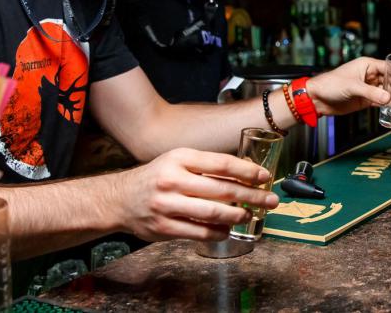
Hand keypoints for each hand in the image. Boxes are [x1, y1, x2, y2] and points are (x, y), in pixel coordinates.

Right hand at [116, 147, 278, 242]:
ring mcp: (168, 205)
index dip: (247, 171)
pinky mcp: (165, 228)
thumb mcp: (177, 161)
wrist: (120, 198)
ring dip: (237, 216)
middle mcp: (173, 180)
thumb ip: (205, 166)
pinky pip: (200, 232)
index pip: (221, 163)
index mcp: (179, 158)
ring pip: (213, 213)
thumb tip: (244, 173)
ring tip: (250, 215)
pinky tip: (228, 229)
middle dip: (252, 196)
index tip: (264, 176)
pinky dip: (219, 232)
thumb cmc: (156, 177)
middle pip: (222, 189)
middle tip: (270, 201)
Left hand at [307, 56, 390, 116]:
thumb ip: (371, 93)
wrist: (317, 98)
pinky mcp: (365, 99)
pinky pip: (380, 100)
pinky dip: (387, 103)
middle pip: (390, 79)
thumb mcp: (352, 87)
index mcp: (366, 65)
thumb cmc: (330, 84)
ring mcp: (367, 87)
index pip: (388, 66)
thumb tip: (388, 98)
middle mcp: (369, 75)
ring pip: (386, 90)